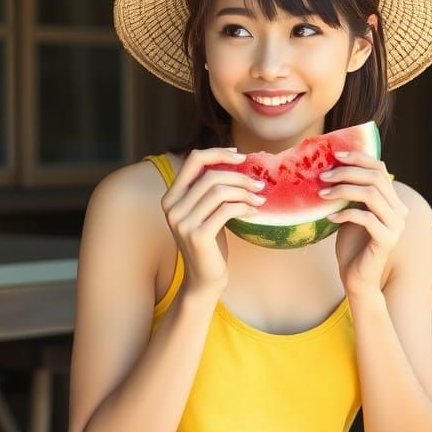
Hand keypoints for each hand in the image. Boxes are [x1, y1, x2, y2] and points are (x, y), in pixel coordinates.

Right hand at [160, 147, 266, 293]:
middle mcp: (172, 207)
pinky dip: (244, 207)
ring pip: (219, 191)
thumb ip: (210, 189)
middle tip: (259, 184)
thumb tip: (237, 160)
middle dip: (239, 177)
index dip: (218, 153)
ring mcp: (182, 222)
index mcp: (171, 196)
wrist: (204, 278)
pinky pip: (226, 210)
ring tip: (260, 198)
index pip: (193, 159)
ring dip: (244, 192)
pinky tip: (254, 211)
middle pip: (210, 175)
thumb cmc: (210, 242)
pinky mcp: (197, 236)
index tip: (240, 156)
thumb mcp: (205, 211)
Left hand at [319, 150, 407, 296]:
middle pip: (375, 177)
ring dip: (343, 190)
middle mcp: (399, 210)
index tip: (336, 154)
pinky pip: (365, 217)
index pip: (380, 168)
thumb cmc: (351, 246)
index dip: (359, 157)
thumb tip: (334, 166)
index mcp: (392, 201)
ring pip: (371, 194)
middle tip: (323, 175)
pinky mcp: (387, 239)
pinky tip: (330, 218)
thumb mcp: (350, 212)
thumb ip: (352, 193)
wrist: (356, 279)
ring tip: (322, 194)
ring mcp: (396, 225)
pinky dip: (345, 213)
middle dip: (347, 172)